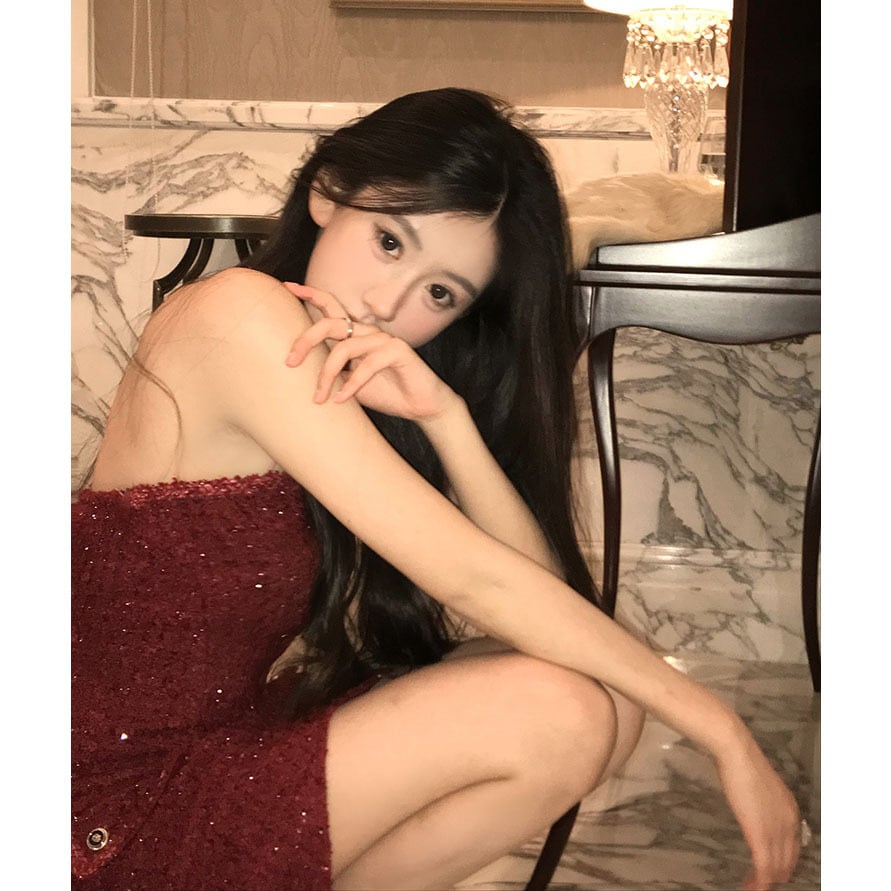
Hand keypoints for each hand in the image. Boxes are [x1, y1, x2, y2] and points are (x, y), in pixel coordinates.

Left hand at [282, 282, 456, 420]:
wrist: (421, 407)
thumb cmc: (388, 393)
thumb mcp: (350, 382)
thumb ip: (332, 370)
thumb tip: (302, 370)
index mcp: (356, 335)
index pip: (331, 308)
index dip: (311, 295)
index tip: (288, 288)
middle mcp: (368, 332)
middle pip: (330, 324)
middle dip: (305, 341)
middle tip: (290, 362)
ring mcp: (384, 339)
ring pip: (344, 348)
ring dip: (326, 375)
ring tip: (319, 397)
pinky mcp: (397, 351)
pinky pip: (366, 365)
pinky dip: (351, 384)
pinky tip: (341, 399)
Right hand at [715, 730, 802, 889]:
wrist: (737, 753)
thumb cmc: (743, 764)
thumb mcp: (760, 788)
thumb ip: (764, 805)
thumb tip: (757, 814)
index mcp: (791, 812)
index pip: (793, 848)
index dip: (782, 862)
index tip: (769, 870)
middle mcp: (790, 824)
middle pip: (787, 862)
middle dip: (775, 876)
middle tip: (758, 882)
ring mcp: (776, 830)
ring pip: (776, 868)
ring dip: (764, 882)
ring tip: (751, 887)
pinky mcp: (760, 834)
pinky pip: (763, 867)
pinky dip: (759, 881)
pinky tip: (751, 887)